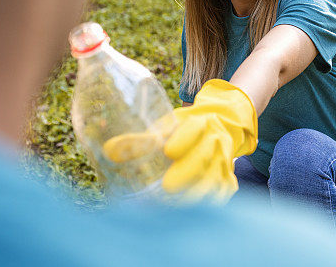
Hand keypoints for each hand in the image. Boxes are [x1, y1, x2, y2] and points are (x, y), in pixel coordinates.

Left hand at [104, 79, 257, 202]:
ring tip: (176, 206)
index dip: (185, 138)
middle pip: (206, 155)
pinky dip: (209, 204)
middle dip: (188, 171)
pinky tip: (192, 214)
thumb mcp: (163, 129)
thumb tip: (108, 150)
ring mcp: (224, 162)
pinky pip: (222, 194)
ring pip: (216, 178)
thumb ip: (138, 141)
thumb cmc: (181, 133)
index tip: (168, 151)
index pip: (196, 127)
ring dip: (198, 193)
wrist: (216, 132)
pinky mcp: (228, 181)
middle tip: (167, 187)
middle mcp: (216, 141)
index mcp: (200, 122)